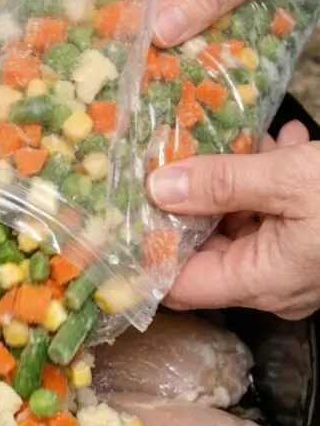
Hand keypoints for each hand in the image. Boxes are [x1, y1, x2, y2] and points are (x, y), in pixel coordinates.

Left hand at [145, 120, 319, 319]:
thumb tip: (159, 187)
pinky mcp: (309, 247)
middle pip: (206, 252)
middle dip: (191, 203)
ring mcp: (291, 269)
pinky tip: (277, 144)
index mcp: (260, 281)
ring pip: (240, 229)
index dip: (148, 253)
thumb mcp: (289, 179)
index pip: (179, 286)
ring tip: (239, 139)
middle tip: (175, 159)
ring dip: (234, 185)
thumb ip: (222, 182)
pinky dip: (267, 186)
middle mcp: (272, 285)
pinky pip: (273, 220)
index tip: (124, 215)